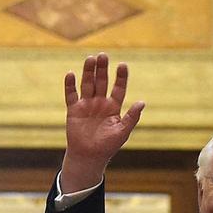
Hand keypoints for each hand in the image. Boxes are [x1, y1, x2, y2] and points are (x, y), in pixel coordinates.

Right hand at [61, 52, 143, 191]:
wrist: (89, 157)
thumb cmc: (108, 146)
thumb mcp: (122, 132)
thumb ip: (131, 117)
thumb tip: (142, 102)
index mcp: (113, 107)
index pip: (119, 88)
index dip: (121, 77)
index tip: (123, 65)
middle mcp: (100, 102)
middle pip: (102, 81)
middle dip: (102, 69)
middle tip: (103, 55)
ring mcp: (87, 104)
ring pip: (87, 84)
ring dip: (88, 72)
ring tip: (90, 59)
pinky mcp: (74, 109)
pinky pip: (71, 95)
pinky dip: (70, 85)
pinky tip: (71, 74)